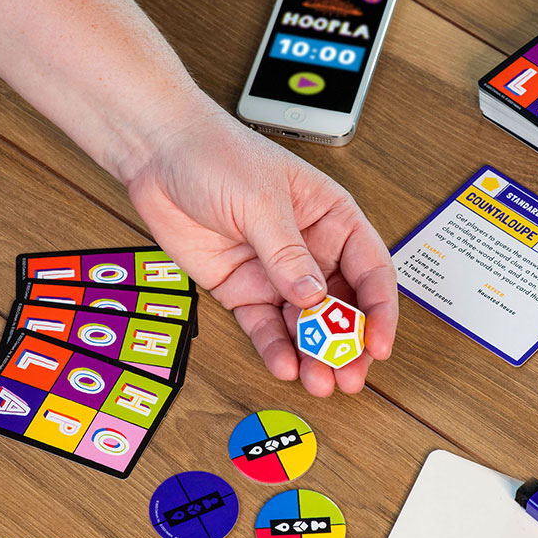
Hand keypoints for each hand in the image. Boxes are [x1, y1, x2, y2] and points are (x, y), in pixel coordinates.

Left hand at [124, 105, 397, 395]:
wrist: (158, 155)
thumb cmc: (218, 155)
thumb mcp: (262, 201)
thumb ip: (287, 252)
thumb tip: (313, 296)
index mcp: (332, 218)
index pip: (370, 269)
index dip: (379, 308)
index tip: (378, 342)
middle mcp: (311, 249)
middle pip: (342, 305)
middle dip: (348, 344)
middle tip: (350, 376)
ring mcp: (276, 274)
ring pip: (306, 324)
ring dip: (315, 355)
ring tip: (319, 382)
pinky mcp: (243, 291)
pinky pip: (265, 327)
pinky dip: (276, 348)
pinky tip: (285, 365)